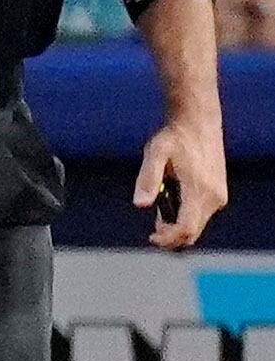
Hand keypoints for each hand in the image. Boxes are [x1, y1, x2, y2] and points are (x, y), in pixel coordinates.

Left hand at [139, 109, 227, 246]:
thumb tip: (140, 204)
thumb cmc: (174, 136)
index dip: (168, 239)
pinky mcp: (218, 191)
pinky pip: (201, 214)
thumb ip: (148, 179)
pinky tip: (172, 203)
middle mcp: (214, 196)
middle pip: (192, 232)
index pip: (186, 229)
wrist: (197, 120)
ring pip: (197, 225)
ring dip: (178, 225)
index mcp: (200, 190)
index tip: (151, 238)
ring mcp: (219, 195)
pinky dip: (186, 216)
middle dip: (171, 235)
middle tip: (154, 228)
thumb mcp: (155, 153)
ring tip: (161, 213)